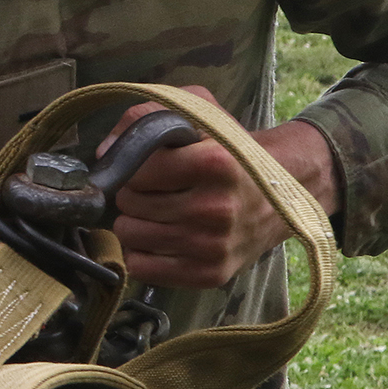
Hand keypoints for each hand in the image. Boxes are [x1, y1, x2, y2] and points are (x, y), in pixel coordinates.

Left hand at [101, 86, 341, 289]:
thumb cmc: (232, 151)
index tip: (152, 165)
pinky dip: (143, 252)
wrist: (283, 195)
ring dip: (136, 222)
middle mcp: (216, 208)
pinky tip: (163, 237)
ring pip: (129, 235)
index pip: (136, 169)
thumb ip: (146, 115)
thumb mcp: (199, 113)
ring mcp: (213, 245)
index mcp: (216, 163)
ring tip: (161, 212)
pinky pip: (141, 268)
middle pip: (128, 203)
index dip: (135, 165)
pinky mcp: (210, 274)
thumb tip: (104, 150)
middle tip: (158, 190)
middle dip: (135, 193)